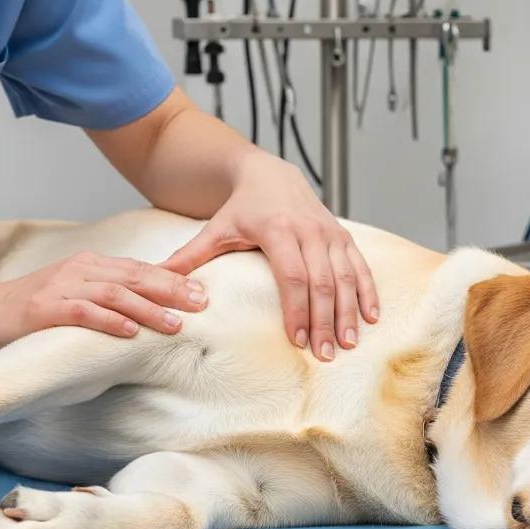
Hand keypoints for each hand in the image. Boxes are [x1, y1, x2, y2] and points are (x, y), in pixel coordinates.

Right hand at [0, 252, 208, 354]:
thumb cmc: (28, 311)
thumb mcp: (72, 294)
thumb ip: (104, 296)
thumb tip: (146, 308)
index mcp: (89, 264)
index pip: (138, 268)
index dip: (172, 278)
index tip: (201, 289)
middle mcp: (79, 270)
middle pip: (134, 276)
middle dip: (171, 289)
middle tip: (201, 302)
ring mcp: (61, 287)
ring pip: (115, 294)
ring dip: (148, 309)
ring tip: (175, 324)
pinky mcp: (44, 309)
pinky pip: (83, 312)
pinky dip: (109, 321)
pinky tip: (130, 332)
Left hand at [160, 153, 379, 360]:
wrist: (270, 173)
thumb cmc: (241, 207)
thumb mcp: (215, 228)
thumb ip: (189, 257)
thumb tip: (157, 279)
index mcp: (277, 230)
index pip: (292, 276)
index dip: (296, 310)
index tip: (296, 341)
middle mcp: (309, 231)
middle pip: (322, 282)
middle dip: (325, 321)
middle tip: (325, 355)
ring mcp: (330, 233)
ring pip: (345, 277)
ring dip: (349, 312)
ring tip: (348, 343)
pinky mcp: (343, 236)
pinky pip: (361, 266)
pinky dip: (368, 291)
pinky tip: (372, 317)